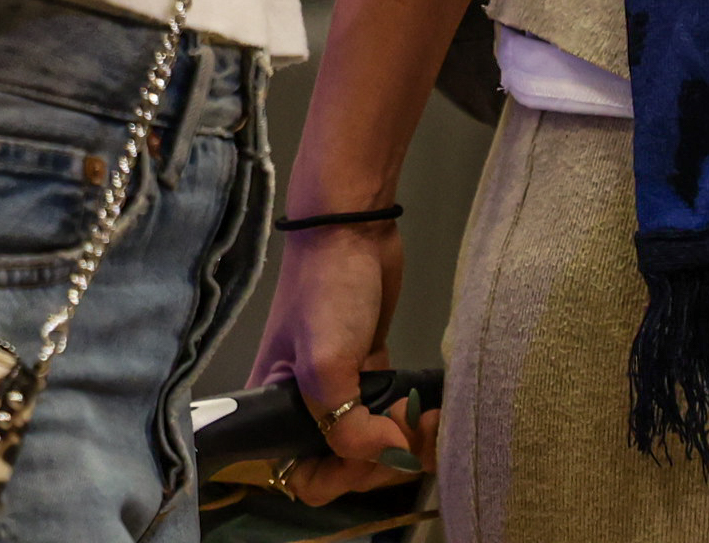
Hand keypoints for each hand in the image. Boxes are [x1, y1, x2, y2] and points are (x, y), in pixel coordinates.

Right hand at [245, 223, 427, 505]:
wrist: (351, 231)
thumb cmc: (325, 293)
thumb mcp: (326, 364)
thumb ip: (348, 426)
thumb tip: (392, 453)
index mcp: (276, 413)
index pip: (303, 476)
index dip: (339, 477)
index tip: (371, 455)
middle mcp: (306, 410)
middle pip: (347, 466)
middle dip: (385, 458)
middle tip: (413, 429)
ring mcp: (341, 392)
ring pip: (375, 444)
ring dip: (406, 443)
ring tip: (429, 418)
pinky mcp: (371, 374)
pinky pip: (390, 417)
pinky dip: (412, 422)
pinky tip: (432, 410)